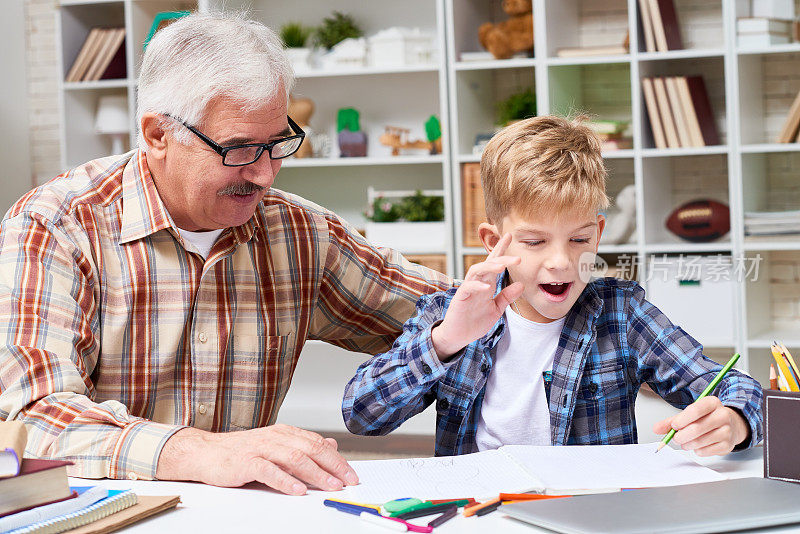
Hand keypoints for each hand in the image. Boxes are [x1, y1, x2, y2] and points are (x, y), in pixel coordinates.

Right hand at [156, 424, 358, 494]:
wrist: (206, 453)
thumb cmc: (242, 452)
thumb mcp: (276, 445)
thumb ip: (303, 445)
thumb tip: (331, 444)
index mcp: (285, 432)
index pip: (317, 443)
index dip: (337, 459)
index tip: (351, 474)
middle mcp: (275, 437)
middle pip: (311, 449)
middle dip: (333, 466)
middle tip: (347, 481)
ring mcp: (260, 448)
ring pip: (294, 458)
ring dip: (315, 473)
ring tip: (330, 486)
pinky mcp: (246, 462)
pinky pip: (269, 470)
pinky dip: (285, 480)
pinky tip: (298, 490)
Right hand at [431, 233, 522, 359]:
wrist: (458, 336)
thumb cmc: (475, 322)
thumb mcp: (496, 308)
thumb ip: (507, 296)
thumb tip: (522, 284)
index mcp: (487, 284)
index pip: (494, 263)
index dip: (501, 249)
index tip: (510, 236)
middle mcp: (477, 283)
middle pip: (488, 264)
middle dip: (502, 257)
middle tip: (518, 258)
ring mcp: (468, 289)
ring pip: (476, 270)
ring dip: (489, 267)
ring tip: (503, 266)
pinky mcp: (460, 298)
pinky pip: (468, 287)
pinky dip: (477, 285)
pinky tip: (487, 286)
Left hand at [653, 396, 748, 455]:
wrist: (731, 425)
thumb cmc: (706, 418)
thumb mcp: (690, 414)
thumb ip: (672, 420)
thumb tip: (656, 428)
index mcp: (712, 403)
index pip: (696, 410)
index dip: (682, 420)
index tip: (674, 426)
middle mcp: (723, 415)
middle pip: (697, 428)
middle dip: (681, 436)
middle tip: (675, 438)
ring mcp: (727, 431)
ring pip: (700, 441)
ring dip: (687, 444)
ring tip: (684, 442)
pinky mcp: (728, 445)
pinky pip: (706, 451)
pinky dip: (697, 450)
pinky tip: (697, 446)